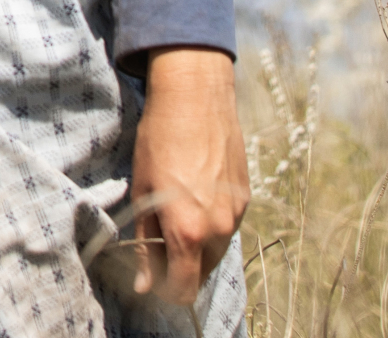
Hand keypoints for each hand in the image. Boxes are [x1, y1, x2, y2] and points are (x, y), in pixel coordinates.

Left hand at [127, 47, 248, 308]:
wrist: (196, 98)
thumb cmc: (159, 140)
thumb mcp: (142, 192)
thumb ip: (145, 244)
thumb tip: (145, 285)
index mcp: (188, 232)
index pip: (183, 289)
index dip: (164, 288)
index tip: (150, 274)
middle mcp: (218, 230)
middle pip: (201, 274)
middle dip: (179, 268)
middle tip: (158, 241)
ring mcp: (235, 214)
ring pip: (215, 252)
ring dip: (196, 247)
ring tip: (175, 213)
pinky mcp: (245, 198)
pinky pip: (226, 227)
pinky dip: (210, 225)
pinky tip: (194, 196)